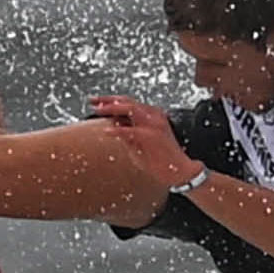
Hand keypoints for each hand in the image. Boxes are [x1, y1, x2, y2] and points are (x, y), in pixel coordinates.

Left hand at [86, 95, 204, 189]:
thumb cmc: (162, 161)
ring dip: (112, 108)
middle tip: (93, 101)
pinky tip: (107, 132)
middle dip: (108, 100)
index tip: (96, 102)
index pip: (129, 103)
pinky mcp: (153, 135)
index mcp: (152, 115)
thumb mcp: (140, 144)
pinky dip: (118, 131)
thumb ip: (127, 134)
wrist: (180, 172)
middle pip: (127, 101)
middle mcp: (154, 115)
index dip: (111, 101)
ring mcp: (154, 124)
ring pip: (130, 109)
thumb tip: (112, 124)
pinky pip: (131, 130)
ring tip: (98, 110)